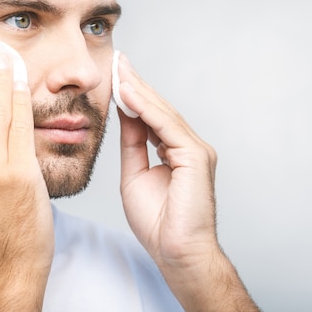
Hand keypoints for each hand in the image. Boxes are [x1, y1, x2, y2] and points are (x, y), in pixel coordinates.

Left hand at [116, 53, 218, 268]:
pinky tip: (127, 93)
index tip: (115, 74)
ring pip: (163, 113)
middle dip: (135, 83)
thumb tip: (124, 114)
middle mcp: (189, 146)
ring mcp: (196, 150)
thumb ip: (133, 143)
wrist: (177, 253)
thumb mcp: (135, 175)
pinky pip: (167, 126)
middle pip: (158, 109)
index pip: (151, 116)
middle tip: (117, 59)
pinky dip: (146, 109)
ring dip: (138, 90)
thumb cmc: (159, 223)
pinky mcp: (196, 157)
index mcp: (176, 152)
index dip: (133, 95)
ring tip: (118, 68)